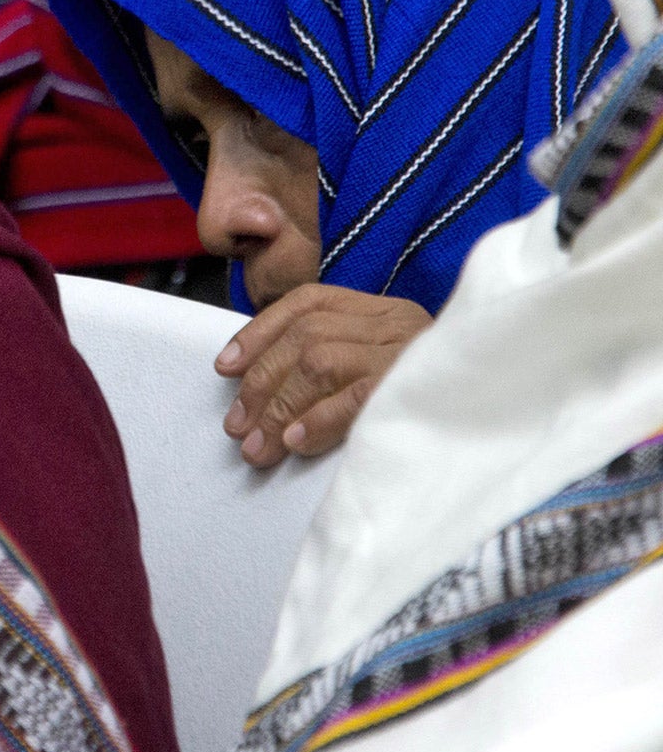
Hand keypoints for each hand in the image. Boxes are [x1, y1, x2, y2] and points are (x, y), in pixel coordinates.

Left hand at [215, 283, 431, 466]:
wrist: (527, 395)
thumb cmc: (449, 392)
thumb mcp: (392, 363)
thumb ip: (342, 364)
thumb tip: (271, 395)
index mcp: (384, 309)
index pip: (306, 305)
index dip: (259, 333)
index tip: (225, 367)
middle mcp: (398, 320)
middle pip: (306, 338)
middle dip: (261, 383)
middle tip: (237, 428)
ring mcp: (415, 349)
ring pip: (322, 361)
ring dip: (280, 407)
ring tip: (258, 447)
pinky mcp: (427, 383)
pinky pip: (361, 396)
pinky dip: (322, 419)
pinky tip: (297, 442)